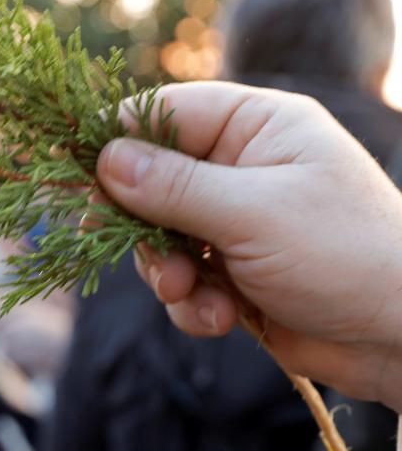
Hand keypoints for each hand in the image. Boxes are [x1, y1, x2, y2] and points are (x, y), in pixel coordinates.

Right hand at [95, 81, 401, 412]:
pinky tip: (221, 320)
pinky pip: (183, 285)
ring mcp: (234, 224)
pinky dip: (192, 306)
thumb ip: (173, 187)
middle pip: (149, 186)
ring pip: (159, 243)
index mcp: (255, 126)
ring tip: (194, 296)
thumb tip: (104, 159)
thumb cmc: (342, 252)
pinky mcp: (232, 275)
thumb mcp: (253, 212)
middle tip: (151, 259)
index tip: (80, 183)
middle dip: (145, 232)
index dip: (117, 147)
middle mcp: (240, 168)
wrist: (397, 333)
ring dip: (168, 277)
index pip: (162, 116)